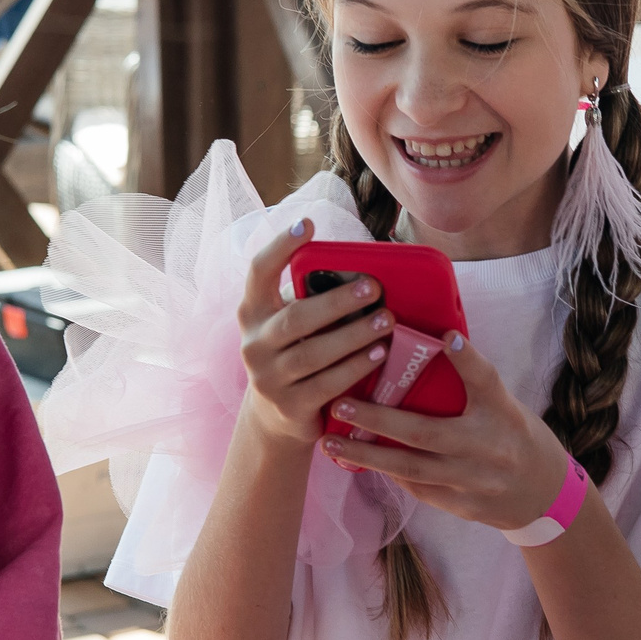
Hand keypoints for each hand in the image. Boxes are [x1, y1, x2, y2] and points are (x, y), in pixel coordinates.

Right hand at [233, 218, 393, 448]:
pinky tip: (379, 353)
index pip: (259, 271)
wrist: (276, 415)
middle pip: (296, 318)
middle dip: (338, 301)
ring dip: (354, 335)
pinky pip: (326, 384)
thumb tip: (364, 272)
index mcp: (254, 312)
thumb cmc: (296, 352)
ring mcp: (267, 378)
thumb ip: (311, 299)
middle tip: (374, 287)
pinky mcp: (289, 406)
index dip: (280, 246)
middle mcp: (254, 344)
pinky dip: (355, 367)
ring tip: (387, 321)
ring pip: (314, 353)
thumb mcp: (294, 324)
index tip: (307, 224)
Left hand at [319, 334, 572, 533]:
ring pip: (411, 468)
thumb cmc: (514, 437)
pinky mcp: (461, 506)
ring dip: (367, 455)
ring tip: (331, 442)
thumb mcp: (502, 405)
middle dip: (378, 418)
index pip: (485, 380)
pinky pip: (416, 487)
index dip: (467, 358)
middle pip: (426, 432)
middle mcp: (488, 447)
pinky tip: (360, 461)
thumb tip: (434, 341)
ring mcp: (473, 481)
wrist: (543, 494)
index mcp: (502, 413)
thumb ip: (471, 382)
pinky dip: (387, 472)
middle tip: (340, 403)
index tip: (444, 336)